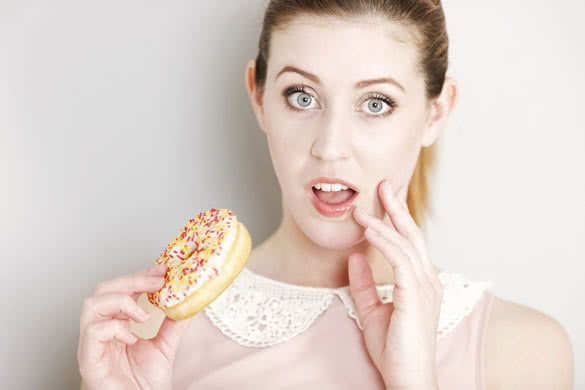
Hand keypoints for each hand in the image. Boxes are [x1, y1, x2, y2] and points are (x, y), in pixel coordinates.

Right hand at [77, 263, 189, 389]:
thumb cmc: (144, 385)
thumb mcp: (165, 346)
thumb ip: (173, 323)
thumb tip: (188, 302)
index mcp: (116, 324)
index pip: (121, 288)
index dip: (140, 275)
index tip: (162, 270)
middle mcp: (101, 330)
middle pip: (104, 289)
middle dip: (132, 280)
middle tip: (157, 282)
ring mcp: (92, 345)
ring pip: (92, 305)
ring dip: (121, 301)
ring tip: (143, 313)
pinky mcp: (89, 360)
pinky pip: (93, 333)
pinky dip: (114, 329)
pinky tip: (131, 337)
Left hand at [348, 180, 442, 389]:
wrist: (408, 378)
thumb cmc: (395, 350)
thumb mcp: (372, 311)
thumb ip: (364, 284)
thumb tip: (354, 258)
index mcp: (420, 283)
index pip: (409, 243)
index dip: (396, 219)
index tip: (382, 199)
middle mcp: (427, 280)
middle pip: (412, 234)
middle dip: (397, 207)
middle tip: (383, 184)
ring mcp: (425, 286)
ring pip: (405, 243)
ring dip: (383, 221)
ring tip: (364, 206)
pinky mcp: (416, 294)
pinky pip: (399, 259)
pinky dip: (383, 241)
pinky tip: (369, 230)